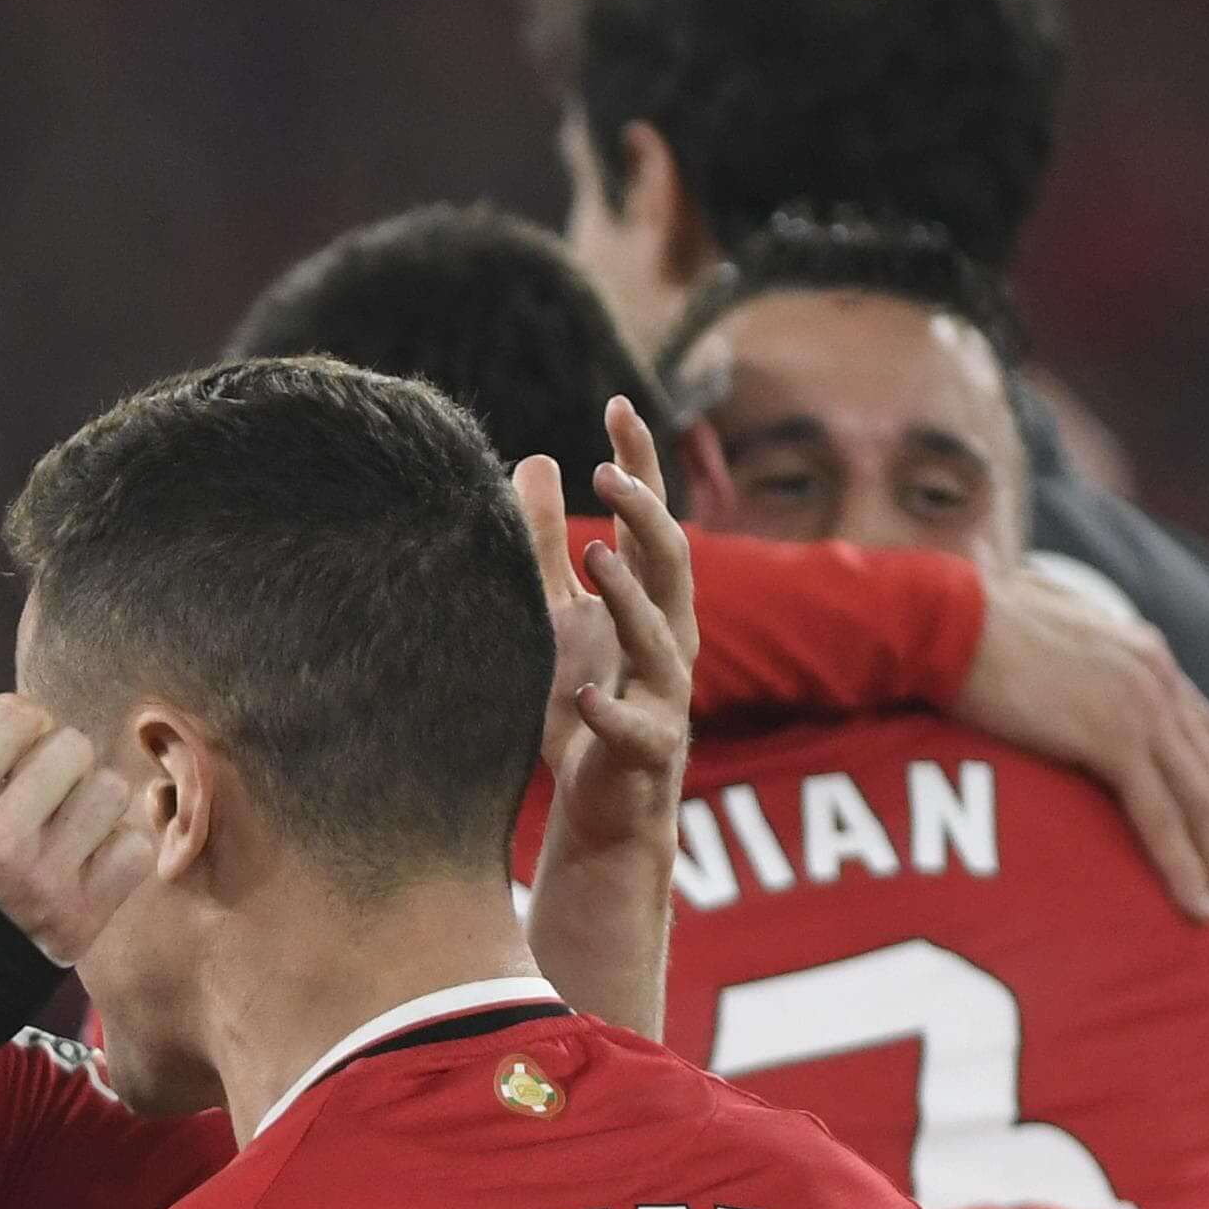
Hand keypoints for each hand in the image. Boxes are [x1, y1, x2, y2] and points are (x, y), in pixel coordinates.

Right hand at [0, 695, 159, 962]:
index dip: (20, 722)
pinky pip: (135, 849)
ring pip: (110, 793)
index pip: (13, 716)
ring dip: (92, 803)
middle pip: (71, 747)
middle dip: (58, 760)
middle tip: (40, 791)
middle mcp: (2, 843)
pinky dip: (120, 849)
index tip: (12, 752)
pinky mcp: (85, 917)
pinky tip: (87, 860)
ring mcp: (48, 883)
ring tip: (64, 826)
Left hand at [522, 396, 699, 876]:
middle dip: (645, 513)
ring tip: (592, 553)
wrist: (597, 804)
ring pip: (661, 636)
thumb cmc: (579, 705)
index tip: (617, 404)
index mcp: (645, 599)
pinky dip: (612, 711)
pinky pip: (639, 728)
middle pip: (669, 562)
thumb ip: (545, 545)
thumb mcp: (555, 615)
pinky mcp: (650, 751)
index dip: (641, 462)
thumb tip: (540, 459)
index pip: (649, 517)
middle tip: (606, 471)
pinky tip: (586, 694)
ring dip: (629, 595)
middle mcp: (667, 637)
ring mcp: (664, 694)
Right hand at [952, 566, 1208, 931]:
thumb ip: (1064, 673)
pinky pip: (1162, 816)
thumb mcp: (1039, 651)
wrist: (946, 620)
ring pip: (1203, 802)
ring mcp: (1141, 707)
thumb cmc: (966, 632)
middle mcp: (1157, 678)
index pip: (1201, 734)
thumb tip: (1045, 693)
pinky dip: (1185, 866)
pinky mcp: (1114, 737)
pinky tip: (1200, 907)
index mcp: (1143, 655)